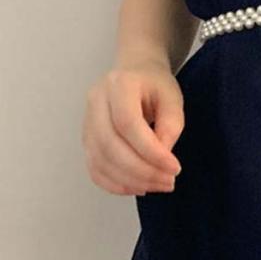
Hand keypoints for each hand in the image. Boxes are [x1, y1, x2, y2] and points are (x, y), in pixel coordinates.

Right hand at [82, 60, 183, 195]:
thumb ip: (171, 125)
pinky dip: (115, 184)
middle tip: (168, 181)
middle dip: (141, 171)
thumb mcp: (172, 97)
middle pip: (110, 145)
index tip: (174, 167)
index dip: (150, 151)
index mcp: (119, 84)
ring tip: (158, 185)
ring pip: (100, 160)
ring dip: (130, 181)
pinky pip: (95, 169)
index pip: (127, 123)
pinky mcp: (87, 139)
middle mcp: (96, 101)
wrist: (134, 72)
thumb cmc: (154, 84)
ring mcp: (87, 121)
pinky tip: (138, 187)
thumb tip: (162, 160)